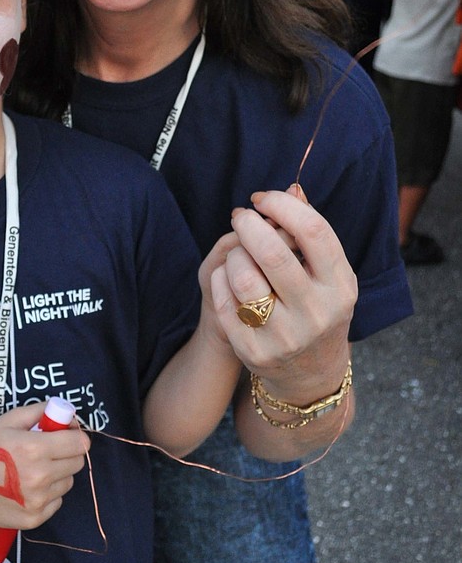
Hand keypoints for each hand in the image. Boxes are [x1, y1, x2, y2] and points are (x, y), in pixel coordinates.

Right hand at [0, 402, 89, 527]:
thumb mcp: (9, 420)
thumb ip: (42, 412)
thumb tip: (67, 414)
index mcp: (35, 448)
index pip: (80, 443)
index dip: (75, 436)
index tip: (65, 435)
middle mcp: (40, 477)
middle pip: (77, 463)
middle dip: (67, 454)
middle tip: (46, 451)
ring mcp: (37, 501)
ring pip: (67, 483)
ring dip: (57, 475)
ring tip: (32, 470)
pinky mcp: (33, 518)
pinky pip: (56, 502)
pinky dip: (47, 494)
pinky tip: (26, 487)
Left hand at [206, 185, 355, 402]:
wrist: (311, 373)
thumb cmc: (318, 306)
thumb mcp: (328, 273)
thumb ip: (310, 232)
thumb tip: (291, 189)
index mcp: (340, 286)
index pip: (313, 231)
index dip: (282, 205)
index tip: (262, 199)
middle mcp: (316, 313)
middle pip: (272, 253)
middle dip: (249, 225)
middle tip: (242, 217)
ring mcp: (285, 336)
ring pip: (243, 277)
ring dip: (234, 254)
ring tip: (238, 252)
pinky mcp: (253, 351)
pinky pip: (224, 302)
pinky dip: (221, 278)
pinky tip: (228, 275)